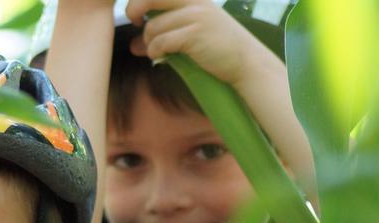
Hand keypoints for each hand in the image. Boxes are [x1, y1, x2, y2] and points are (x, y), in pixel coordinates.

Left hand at [124, 0, 273, 85]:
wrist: (245, 61)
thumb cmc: (217, 47)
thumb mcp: (191, 31)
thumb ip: (163, 32)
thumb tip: (134, 45)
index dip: (139, 0)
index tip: (136, 15)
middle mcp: (193, 1)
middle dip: (133, 10)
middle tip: (135, 23)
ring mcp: (195, 16)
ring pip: (153, 26)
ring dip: (149, 42)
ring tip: (156, 51)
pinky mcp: (194, 34)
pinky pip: (161, 42)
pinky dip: (155, 51)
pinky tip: (160, 56)